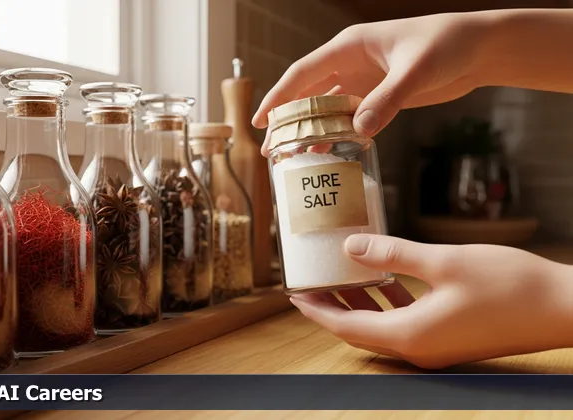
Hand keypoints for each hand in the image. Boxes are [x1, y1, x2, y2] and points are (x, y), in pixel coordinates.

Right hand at [253, 13, 489, 155]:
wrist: (480, 48)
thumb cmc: (446, 44)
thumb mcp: (415, 71)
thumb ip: (387, 100)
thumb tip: (358, 132)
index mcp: (349, 47)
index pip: (302, 73)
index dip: (279, 97)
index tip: (261, 121)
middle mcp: (350, 65)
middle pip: (308, 94)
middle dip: (288, 120)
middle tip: (271, 149)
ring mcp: (365, 83)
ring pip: (327, 110)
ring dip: (311, 133)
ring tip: (294, 158)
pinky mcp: (380, 98)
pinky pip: (351, 120)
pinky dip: (338, 136)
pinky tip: (330, 154)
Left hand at [290, 234, 572, 368]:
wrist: (563, 308)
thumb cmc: (509, 285)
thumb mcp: (443, 262)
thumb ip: (393, 255)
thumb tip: (350, 248)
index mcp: (410, 335)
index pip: (345, 327)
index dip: (316, 310)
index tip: (293, 292)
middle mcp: (418, 348)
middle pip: (359, 329)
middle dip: (332, 306)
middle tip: (311, 280)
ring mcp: (436, 347)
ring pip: (383, 326)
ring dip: (360, 303)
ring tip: (340, 274)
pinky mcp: (451, 339)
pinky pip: (406, 323)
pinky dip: (388, 303)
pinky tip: (386, 279)